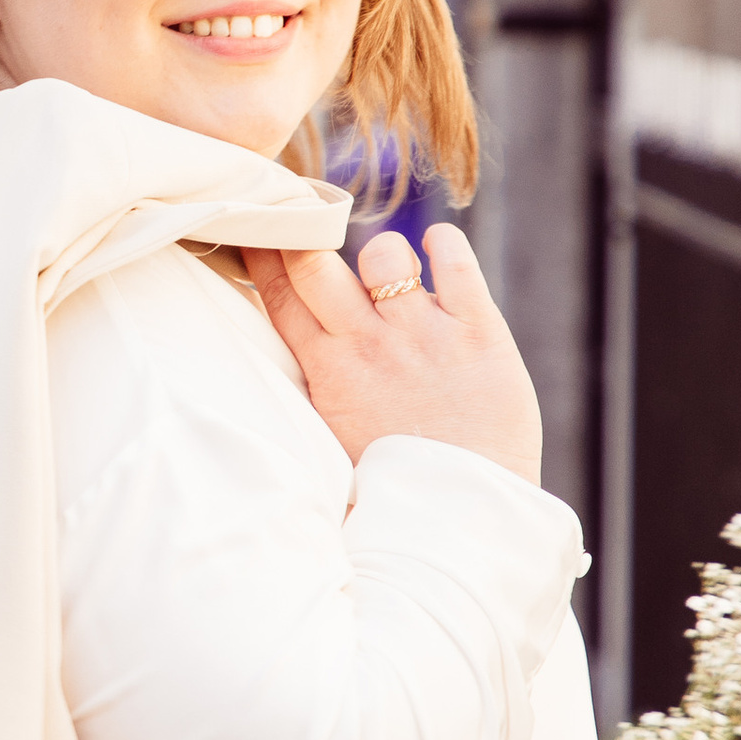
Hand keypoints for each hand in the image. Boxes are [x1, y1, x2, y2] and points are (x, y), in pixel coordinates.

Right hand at [240, 224, 543, 485]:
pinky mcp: (478, 331)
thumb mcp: (329, 432)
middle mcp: (369, 345)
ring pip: (384, 253)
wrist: (464, 514)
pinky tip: (439, 245)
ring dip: (383, 254)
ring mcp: (423, 335)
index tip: (261, 229)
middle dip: (305, 235)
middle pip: (315, 262)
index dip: (264, 252)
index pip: (279, 294)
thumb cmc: (394, 479)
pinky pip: (455, 263)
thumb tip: (293, 331)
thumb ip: (314, 379)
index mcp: (327, 371)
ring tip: (393, 274)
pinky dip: (444, 244)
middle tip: (310, 224)